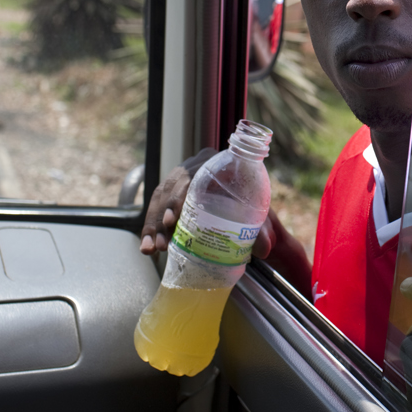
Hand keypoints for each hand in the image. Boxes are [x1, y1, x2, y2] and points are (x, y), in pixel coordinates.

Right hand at [138, 148, 282, 259]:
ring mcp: (177, 180)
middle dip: (163, 215)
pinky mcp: (169, 195)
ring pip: (158, 199)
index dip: (179, 194)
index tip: (175, 216)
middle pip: (170, 188)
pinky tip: (147, 247)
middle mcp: (191, 167)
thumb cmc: (250, 201)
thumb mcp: (256, 211)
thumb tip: (264, 249)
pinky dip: (150, 229)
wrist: (244, 201)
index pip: (191, 174)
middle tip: (164, 240)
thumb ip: (261, 228)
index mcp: (212, 162)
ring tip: (154, 249)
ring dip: (153, 225)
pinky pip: (155, 210)